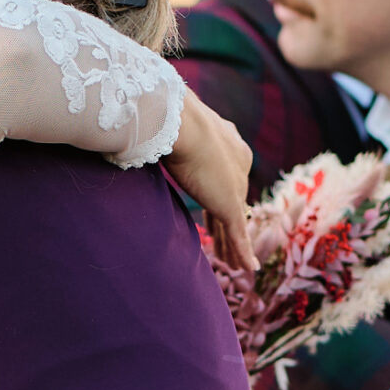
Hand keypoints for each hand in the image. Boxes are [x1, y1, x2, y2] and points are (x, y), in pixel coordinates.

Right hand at [166, 92, 257, 269]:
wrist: (182, 124)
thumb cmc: (170, 121)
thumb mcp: (172, 131)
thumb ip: (167, 140)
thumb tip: (141, 134)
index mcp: (229, 144)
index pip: (225, 177)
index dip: (218, 197)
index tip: (214, 211)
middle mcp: (239, 165)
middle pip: (232, 202)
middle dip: (228, 224)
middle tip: (228, 243)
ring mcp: (236, 185)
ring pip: (236, 222)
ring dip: (234, 245)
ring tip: (236, 263)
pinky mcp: (230, 204)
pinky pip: (238, 234)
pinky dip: (242, 252)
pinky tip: (247, 268)